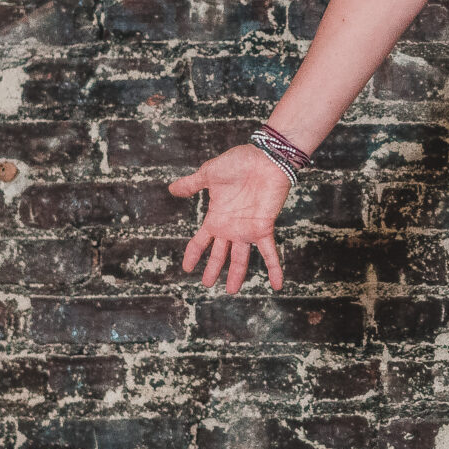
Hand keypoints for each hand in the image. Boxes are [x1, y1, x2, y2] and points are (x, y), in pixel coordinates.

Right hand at [167, 144, 293, 292]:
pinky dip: (274, 269)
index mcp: (216, 217)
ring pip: (241, 258)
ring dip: (237, 275)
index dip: (194, 254)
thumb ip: (192, 184)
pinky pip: (270, 253)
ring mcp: (247, 230)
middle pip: (220, 254)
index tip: (187, 268)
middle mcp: (231, 227)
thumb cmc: (238, 162)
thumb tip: (171, 189)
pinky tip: (277, 285)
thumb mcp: (208, 173)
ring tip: (231, 290)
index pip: (200, 241)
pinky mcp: (264, 228)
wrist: (264, 158)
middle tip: (207, 284)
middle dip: (213, 269)